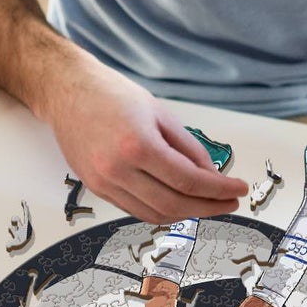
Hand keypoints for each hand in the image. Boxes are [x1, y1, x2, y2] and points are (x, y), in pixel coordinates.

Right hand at [41, 59, 245, 222]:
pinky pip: (135, 210)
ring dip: (186, 214)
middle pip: (174, 204)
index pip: (189, 181)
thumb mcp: (160, 113)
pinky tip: (178, 202)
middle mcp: (118, 170)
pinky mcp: (96, 188)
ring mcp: (104, 183)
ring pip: (155, 214)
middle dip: (208, 207)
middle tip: (229, 203)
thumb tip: (211, 175)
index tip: (239, 190)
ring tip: (207, 204)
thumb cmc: (112, 95)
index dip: (219, 190)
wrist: (67, 92)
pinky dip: (161, 211)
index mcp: (138, 146)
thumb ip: (189, 148)